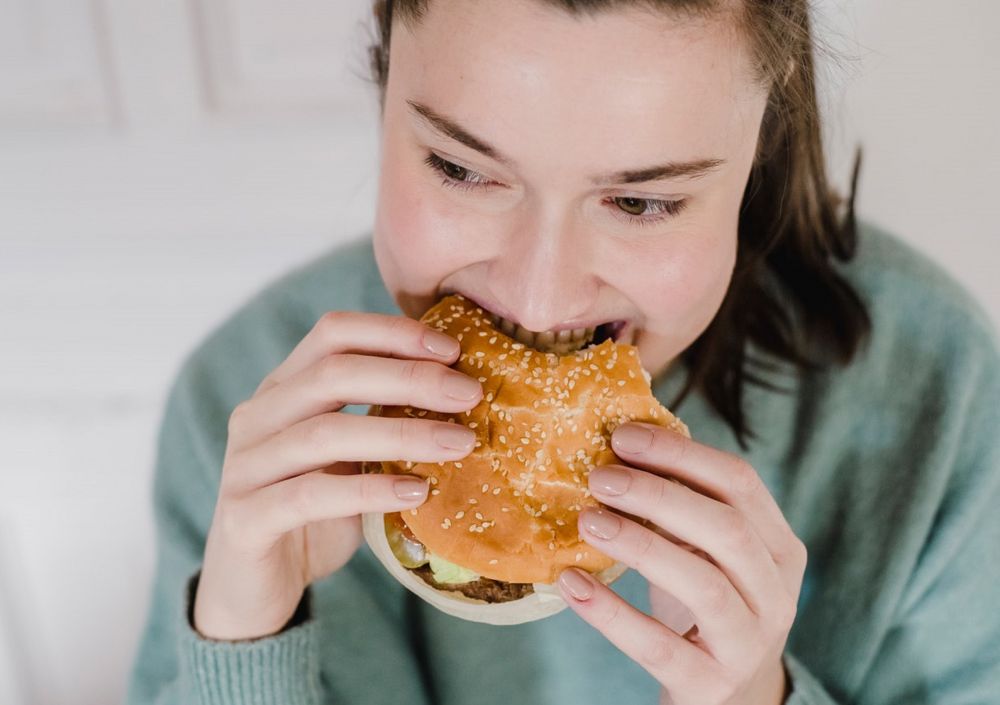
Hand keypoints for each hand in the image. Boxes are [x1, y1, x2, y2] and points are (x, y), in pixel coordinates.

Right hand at [194, 312, 482, 640]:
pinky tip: (416, 492)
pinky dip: (369, 491)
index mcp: (282, 389)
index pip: (333, 333)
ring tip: (460, 443)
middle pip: (332, 373)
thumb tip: (463, 392)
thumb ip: (382, 421)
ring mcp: (245, 467)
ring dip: (402, 434)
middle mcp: (257, 417)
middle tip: (469, 394)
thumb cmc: (315, 516)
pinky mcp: (245, 519)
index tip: (454, 349)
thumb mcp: (350, 459)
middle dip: (410, 377)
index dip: (393, 333)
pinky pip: (310, 496)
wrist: (256, 592)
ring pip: (324, 433)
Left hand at [556, 422, 805, 704]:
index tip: (622, 435)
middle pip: (726, 529)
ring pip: (703, 585)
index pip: (740, 483)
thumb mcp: (706, 553)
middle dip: (659, 494)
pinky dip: (611, 612)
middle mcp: (776, 594)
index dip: (681, 454)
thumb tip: (619, 439)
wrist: (729, 699)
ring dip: (640, 545)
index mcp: (778, 548)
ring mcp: (748, 643)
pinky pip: (658, 647)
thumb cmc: (707, 608)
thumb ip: (681, 505)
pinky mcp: (711, 686)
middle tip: (599, 476)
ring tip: (587, 520)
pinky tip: (571, 583)